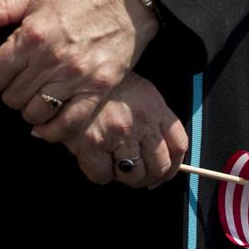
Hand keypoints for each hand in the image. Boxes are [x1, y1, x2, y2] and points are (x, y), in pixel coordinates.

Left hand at [0, 0, 159, 140]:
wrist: (126, 0)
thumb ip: (1, 9)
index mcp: (32, 35)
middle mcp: (51, 59)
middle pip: (13, 97)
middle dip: (9, 95)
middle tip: (17, 87)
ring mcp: (75, 77)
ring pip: (36, 114)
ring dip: (29, 111)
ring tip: (33, 100)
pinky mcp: (97, 90)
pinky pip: (69, 124)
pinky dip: (53, 132)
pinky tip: (46, 125)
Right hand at [52, 71, 187, 186]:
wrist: (70, 72)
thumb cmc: (102, 83)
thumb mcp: (136, 90)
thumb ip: (151, 117)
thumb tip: (161, 156)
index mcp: (153, 106)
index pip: (178, 146)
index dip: (172, 167)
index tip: (163, 172)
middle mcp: (140, 120)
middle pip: (159, 167)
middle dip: (148, 176)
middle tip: (135, 172)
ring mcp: (117, 133)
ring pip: (132, 176)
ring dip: (123, 175)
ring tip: (112, 161)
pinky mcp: (93, 144)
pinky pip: (102, 176)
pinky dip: (99, 173)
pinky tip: (94, 158)